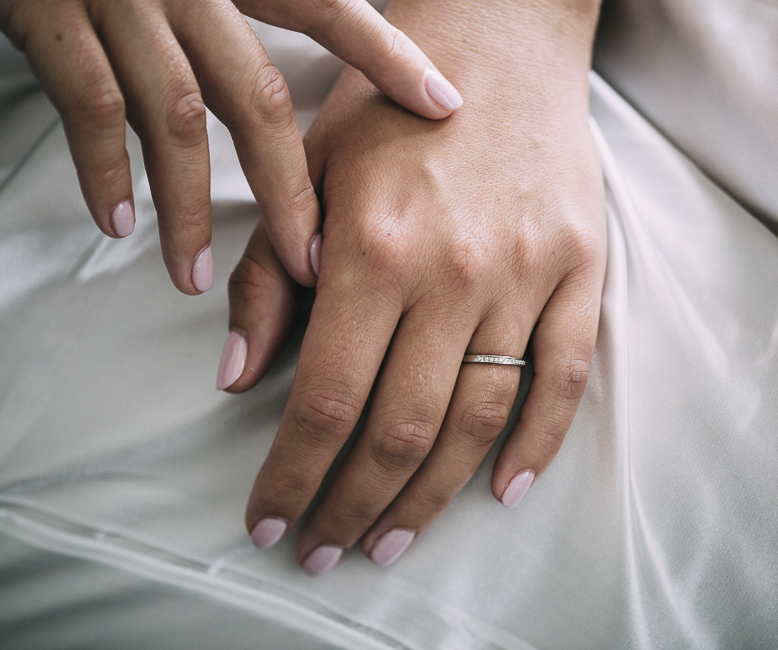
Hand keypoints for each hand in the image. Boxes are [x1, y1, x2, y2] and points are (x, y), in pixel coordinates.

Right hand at [0, 0, 461, 292]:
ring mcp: (124, 2)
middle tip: (308, 265)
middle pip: (256, 97)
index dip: (388, 55)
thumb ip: (269, 11)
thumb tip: (308, 85)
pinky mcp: (54, 20)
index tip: (445, 106)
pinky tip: (117, 224)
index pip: (326, 9)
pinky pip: (88, 107)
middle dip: (287, 192)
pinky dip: (102, 171)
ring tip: (197, 279)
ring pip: (173, 117)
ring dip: (188, 208)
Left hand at [223, 0, 605, 572]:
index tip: (271, 521)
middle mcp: (454, 273)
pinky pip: (565, 378)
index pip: (327, 399)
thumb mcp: (307, 172)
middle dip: (354, 505)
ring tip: (394, 539)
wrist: (501, 42)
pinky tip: (505, 492)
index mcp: (373, 248)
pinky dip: (538, 445)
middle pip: (401, 428)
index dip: (294, 475)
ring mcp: (527, 276)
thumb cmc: (392, 107)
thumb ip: (269, 276)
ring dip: (432, 495)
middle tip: (326, 550)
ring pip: (480, 419)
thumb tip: (239, 376)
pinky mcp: (580, 271)